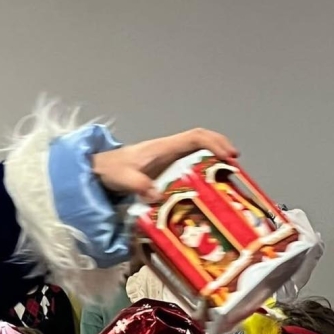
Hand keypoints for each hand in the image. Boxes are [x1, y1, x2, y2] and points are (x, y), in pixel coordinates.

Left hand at [92, 128, 238, 203]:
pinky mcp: (165, 171)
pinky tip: (206, 191)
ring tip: (227, 181)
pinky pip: (189, 167)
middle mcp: (169, 151)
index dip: (214, 143)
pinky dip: (201, 174)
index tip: (229, 155)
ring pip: (197, 154)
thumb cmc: (111, 170)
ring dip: (213, 163)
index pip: (195, 137)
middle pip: (202, 143)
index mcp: (163, 148)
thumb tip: (157, 195)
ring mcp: (168, 160)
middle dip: (221, 151)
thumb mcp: (123, 178)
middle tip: (235, 169)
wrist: (98, 171)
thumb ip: (139, 185)